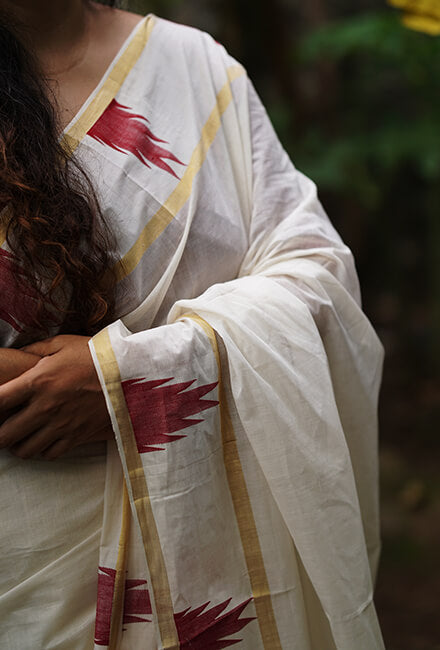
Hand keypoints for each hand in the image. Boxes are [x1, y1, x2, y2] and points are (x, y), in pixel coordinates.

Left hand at [0, 335, 112, 459]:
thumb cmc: (96, 355)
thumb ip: (36, 349)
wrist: (131, 373)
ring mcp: (61, 425)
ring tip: (21, 435)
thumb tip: (19, 354)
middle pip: (4, 435)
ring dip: (18, 444)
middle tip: (3, 426)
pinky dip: (43, 449)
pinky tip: (45, 438)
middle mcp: (45, 407)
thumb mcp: (63, 343)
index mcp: (37, 381)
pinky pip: (50, 454)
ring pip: (24, 450)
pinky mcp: (77, 436)